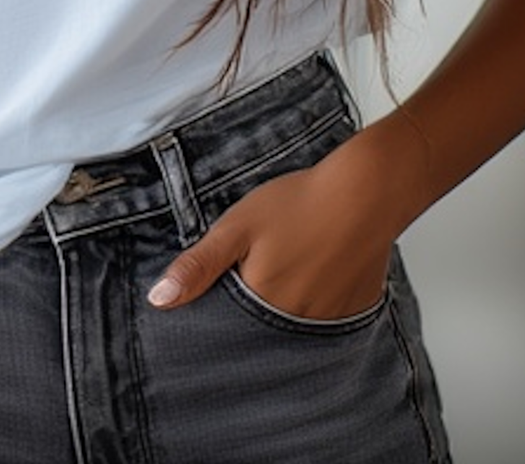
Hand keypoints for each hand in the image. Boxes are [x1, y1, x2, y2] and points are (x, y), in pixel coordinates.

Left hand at [146, 130, 396, 318]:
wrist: (365, 192)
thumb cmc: (298, 203)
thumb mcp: (237, 226)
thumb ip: (199, 265)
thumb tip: (158, 301)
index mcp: (261, 304)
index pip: (228, 329)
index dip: (219, 312)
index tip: (218, 293)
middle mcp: (294, 325)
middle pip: (261, 332)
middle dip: (250, 312)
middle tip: (257, 271)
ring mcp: (327, 323)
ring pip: (292, 328)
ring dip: (282, 309)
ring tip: (286, 268)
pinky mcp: (352, 313)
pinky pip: (324, 322)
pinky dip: (313, 304)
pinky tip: (313, 273)